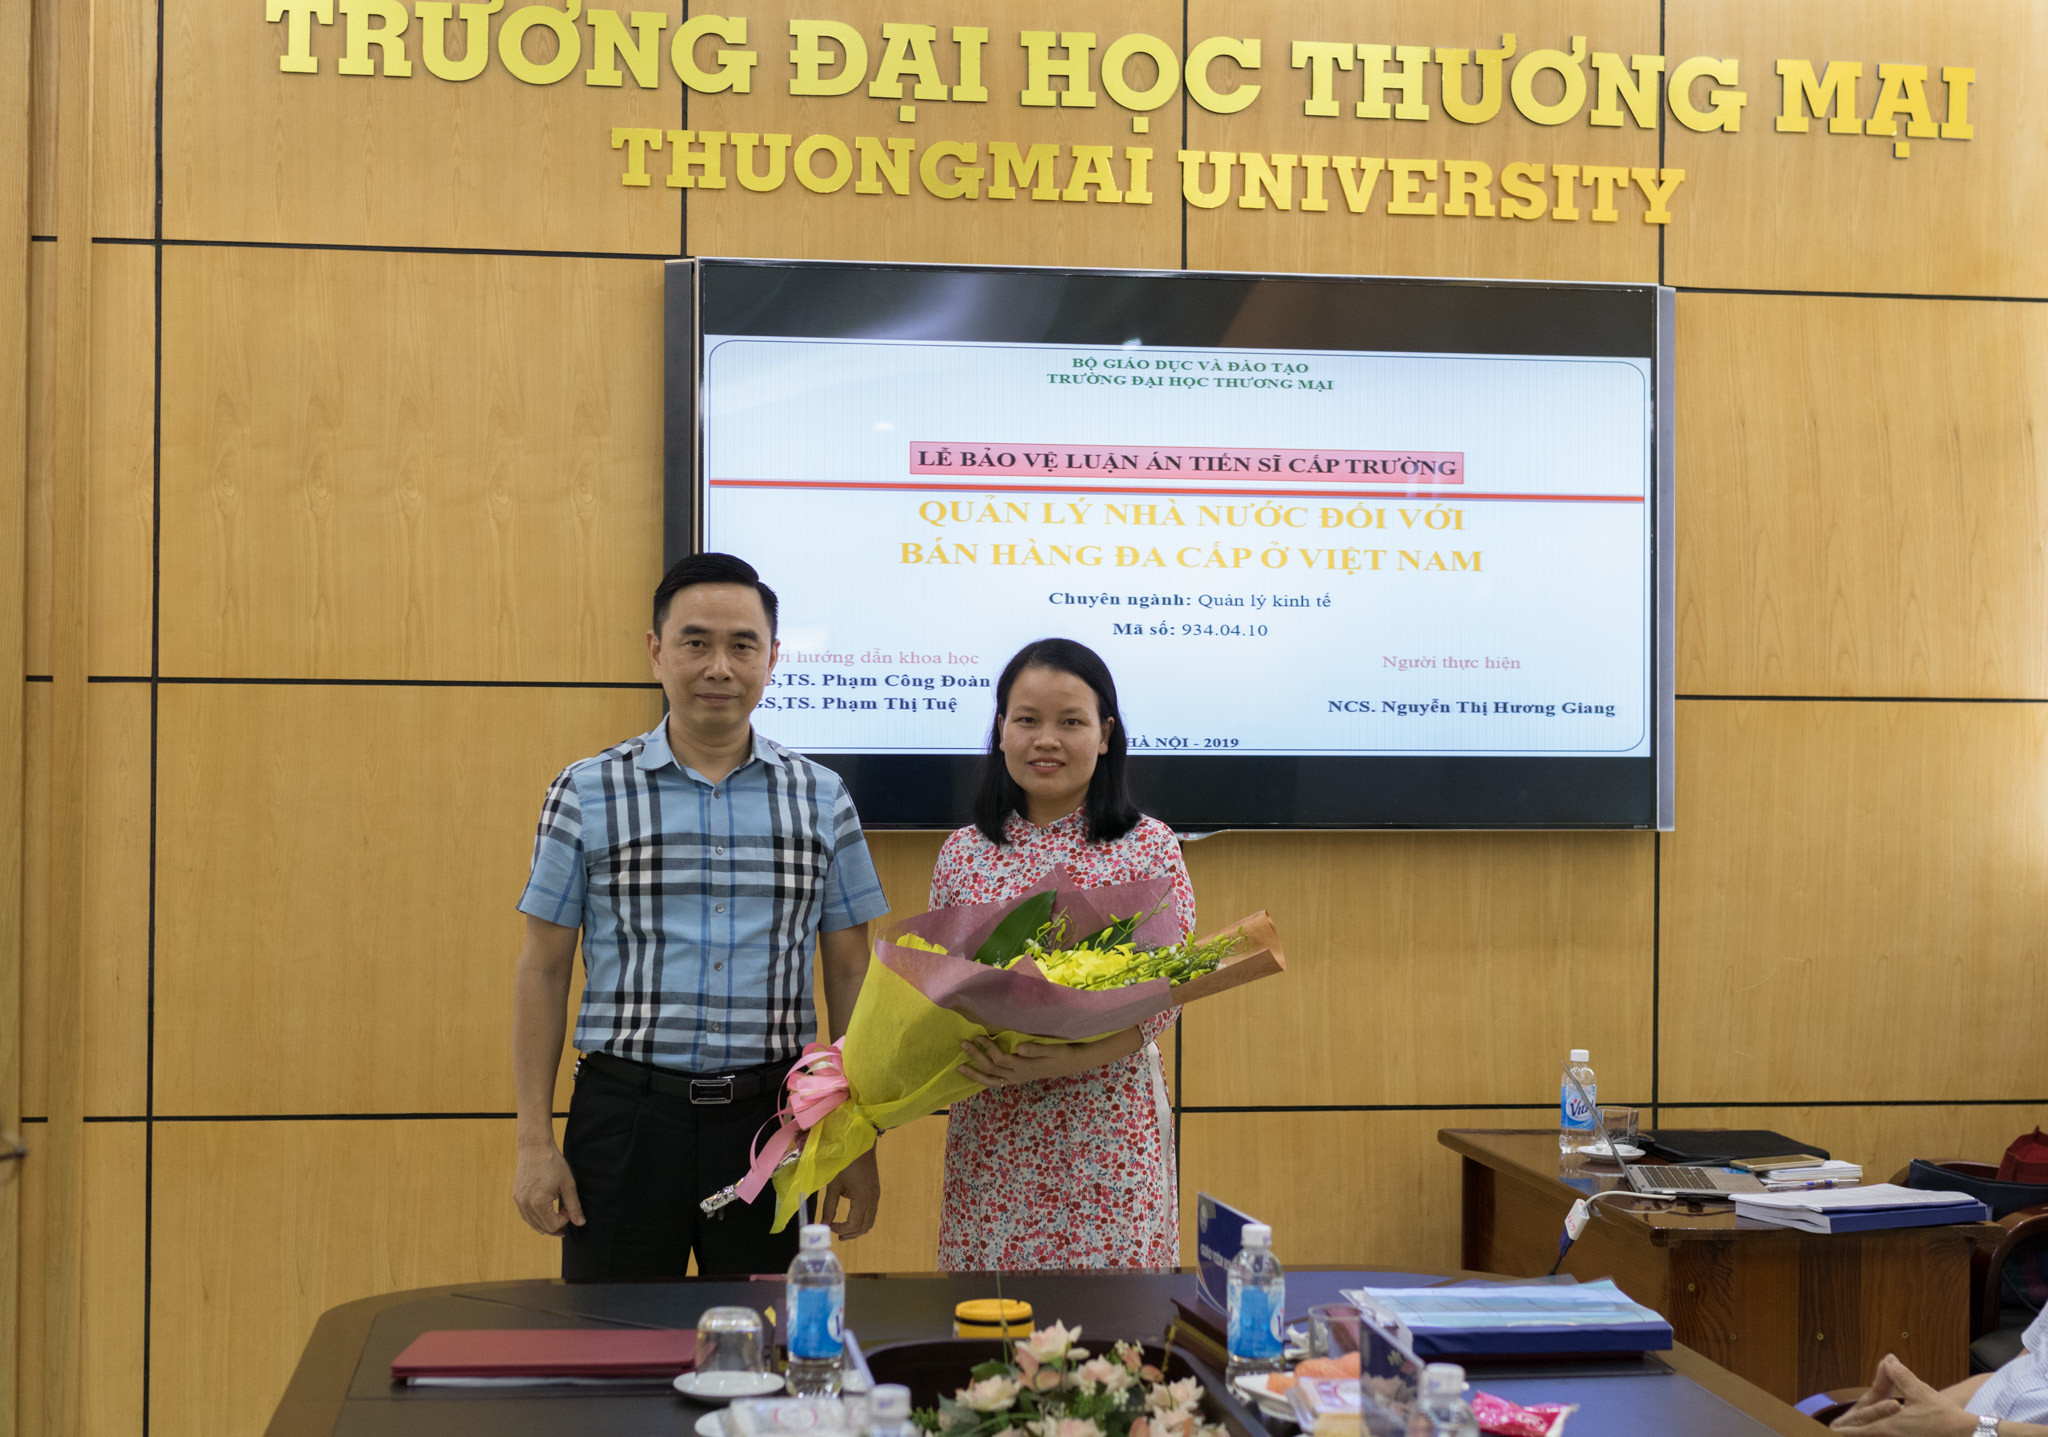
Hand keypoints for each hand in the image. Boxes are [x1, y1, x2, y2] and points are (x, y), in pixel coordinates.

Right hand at [512, 1142, 584, 1234]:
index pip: (552, 1226)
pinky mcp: (516, 1197)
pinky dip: (536, 1218)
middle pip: (542, 1228)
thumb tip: (580, 1223)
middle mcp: (525, 1205)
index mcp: (538, 1202)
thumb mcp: (568, 1184)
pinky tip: (545, 1213)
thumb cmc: (553, 1163)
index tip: (569, 1209)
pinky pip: (526, 1216)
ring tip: (557, 1216)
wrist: (535, 1147)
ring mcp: (519, 1201)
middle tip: (566, 1216)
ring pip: (532, 1224)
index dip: (564, 1221)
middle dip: (556, 1225)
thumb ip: (573, 1206)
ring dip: (546, 1224)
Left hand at [820, 1147, 879, 1239]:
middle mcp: (872, 1200)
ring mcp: (876, 1196)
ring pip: (870, 1221)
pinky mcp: (875, 1192)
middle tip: (836, 1234)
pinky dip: (862, 1220)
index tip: (829, 1227)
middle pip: (864, 1226)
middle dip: (850, 1233)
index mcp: (862, 1198)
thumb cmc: (844, 1162)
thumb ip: (829, 1206)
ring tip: (843, 1230)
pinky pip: (871, 1213)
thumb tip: (823, 1224)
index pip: (854, 1224)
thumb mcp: (834, 1185)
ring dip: (857, 1228)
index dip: (841, 1229)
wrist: (860, 1143)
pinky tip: (851, 1217)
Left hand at [958, 1036, 1084, 1087]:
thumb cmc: (1062, 1053)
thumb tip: (1018, 1048)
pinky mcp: (1017, 1079)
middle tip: (963, 1044)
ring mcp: (1017, 1079)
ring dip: (975, 1074)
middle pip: (992, 1069)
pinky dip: (984, 1080)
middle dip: (976, 1057)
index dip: (988, 1048)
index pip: (1001, 1059)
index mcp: (1024, 1066)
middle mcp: (1018, 1075)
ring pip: (991, 1080)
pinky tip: (975, 1076)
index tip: (979, 1036)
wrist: (1071, 1063)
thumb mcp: (1052, 1049)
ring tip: (960, 1068)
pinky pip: (997, 1083)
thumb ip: (1035, 1049)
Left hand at [1831, 1356, 1976, 1434]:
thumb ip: (1899, 1375)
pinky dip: (1884, 1435)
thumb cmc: (1943, 1416)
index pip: (1856, 1431)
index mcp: (1888, 1428)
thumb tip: (1889, 1359)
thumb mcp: (1919, 1391)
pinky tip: (1884, 1432)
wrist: (1969, 1435)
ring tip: (1853, 1431)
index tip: (1831, 1428)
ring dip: (1868, 1433)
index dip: (1843, 1430)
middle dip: (1852, 1433)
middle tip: (1838, 1430)